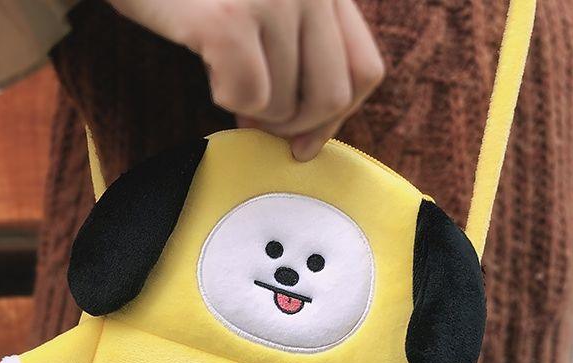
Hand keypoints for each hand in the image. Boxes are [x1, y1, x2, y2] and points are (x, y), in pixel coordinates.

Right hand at [106, 0, 384, 159]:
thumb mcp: (261, 2)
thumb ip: (294, 48)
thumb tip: (303, 134)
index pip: (366, 71)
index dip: (336, 117)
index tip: (301, 139)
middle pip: (333, 97)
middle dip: (293, 126)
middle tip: (255, 121)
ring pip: (286, 104)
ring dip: (250, 109)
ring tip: (221, 76)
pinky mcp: (232, 19)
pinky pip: (249, 97)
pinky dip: (224, 97)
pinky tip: (206, 66)